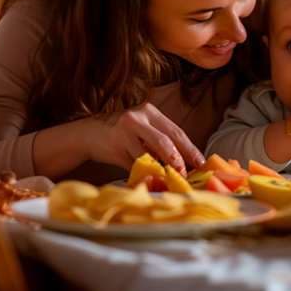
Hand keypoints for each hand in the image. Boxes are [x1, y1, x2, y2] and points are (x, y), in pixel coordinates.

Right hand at [85, 102, 203, 172]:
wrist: (90, 133)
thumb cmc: (123, 134)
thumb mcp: (143, 130)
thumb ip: (161, 142)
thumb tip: (186, 163)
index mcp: (150, 112)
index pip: (175, 131)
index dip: (190, 148)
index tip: (201, 162)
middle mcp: (138, 117)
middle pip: (165, 140)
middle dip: (178, 159)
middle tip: (186, 173)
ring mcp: (125, 131)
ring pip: (149, 154)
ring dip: (161, 169)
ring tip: (170, 178)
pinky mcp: (115, 146)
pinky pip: (134, 163)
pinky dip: (144, 172)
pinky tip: (151, 178)